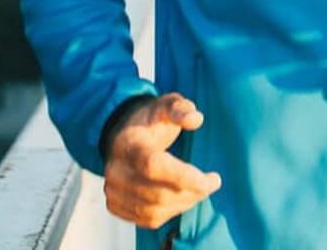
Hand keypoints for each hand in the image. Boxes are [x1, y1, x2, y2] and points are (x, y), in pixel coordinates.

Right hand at [102, 93, 220, 228]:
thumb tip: (196, 119)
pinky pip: (146, 219)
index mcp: (128, 144)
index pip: (153, 166)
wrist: (123, 136)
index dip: (184, 176)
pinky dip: (170, 213)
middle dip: (192, 192)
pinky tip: (183, 198)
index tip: (214, 179)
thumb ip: (181, 109)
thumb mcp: (167, 105)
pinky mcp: (115, 205)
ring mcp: (113, 190)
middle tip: (213, 183)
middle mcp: (116, 171)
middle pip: (157, 194)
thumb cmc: (151, 121)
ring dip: (184, 204)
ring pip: (153, 211)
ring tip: (200, 190)